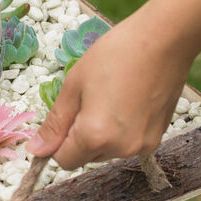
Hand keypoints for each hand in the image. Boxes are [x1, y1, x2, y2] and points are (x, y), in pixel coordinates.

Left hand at [25, 10, 193, 168]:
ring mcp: (142, 146)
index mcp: (95, 136)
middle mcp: (120, 149)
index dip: (58, 140)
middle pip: (86, 157)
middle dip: (80, 136)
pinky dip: (121, 130)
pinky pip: (127, 143)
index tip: (67, 114)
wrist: (164, 40)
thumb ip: (54, 123)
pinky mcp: (157, 138)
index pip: (63, 160)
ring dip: (102, 134)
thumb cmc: (115, 55)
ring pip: (107, 151)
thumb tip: (36, 151)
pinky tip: (128, 102)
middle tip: (91, 99)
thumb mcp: (74, 85)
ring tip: (111, 98)